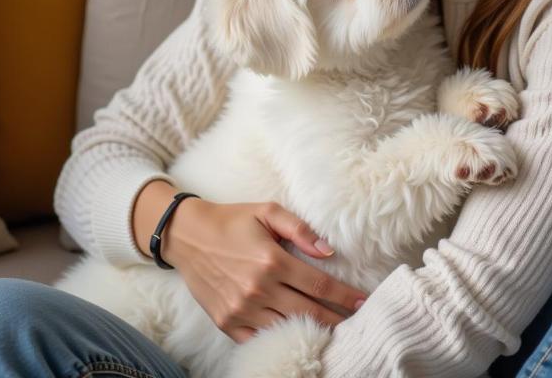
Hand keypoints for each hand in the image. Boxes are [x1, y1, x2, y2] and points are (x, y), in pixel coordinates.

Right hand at [163, 199, 368, 343]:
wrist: (188, 236)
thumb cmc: (233, 220)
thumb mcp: (267, 211)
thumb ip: (300, 229)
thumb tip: (328, 250)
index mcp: (272, 260)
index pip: (319, 284)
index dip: (345, 295)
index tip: (363, 301)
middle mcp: (258, 288)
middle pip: (309, 312)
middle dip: (337, 318)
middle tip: (357, 322)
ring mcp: (242, 309)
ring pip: (287, 329)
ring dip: (312, 332)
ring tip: (334, 332)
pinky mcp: (227, 323)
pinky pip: (260, 340)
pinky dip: (281, 340)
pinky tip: (298, 337)